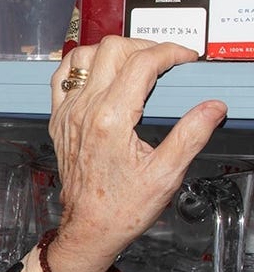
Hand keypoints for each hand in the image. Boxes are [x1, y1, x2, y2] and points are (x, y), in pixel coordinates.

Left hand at [44, 36, 227, 271]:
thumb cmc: (123, 206)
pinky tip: (100, 72)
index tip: (186, 57)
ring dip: (111, 51)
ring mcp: (67, 112)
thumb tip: (213, 107)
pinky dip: (82, 65)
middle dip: (144, 45)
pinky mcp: (58, 118)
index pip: (141, 63)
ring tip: (136, 62)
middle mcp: (85, 108)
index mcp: (112, 118)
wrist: (89, 226)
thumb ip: (191, 134)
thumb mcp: (167, 174)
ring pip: (83, 56)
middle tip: (166, 58)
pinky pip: (61, 76)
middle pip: (111, 49)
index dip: (169, 51)